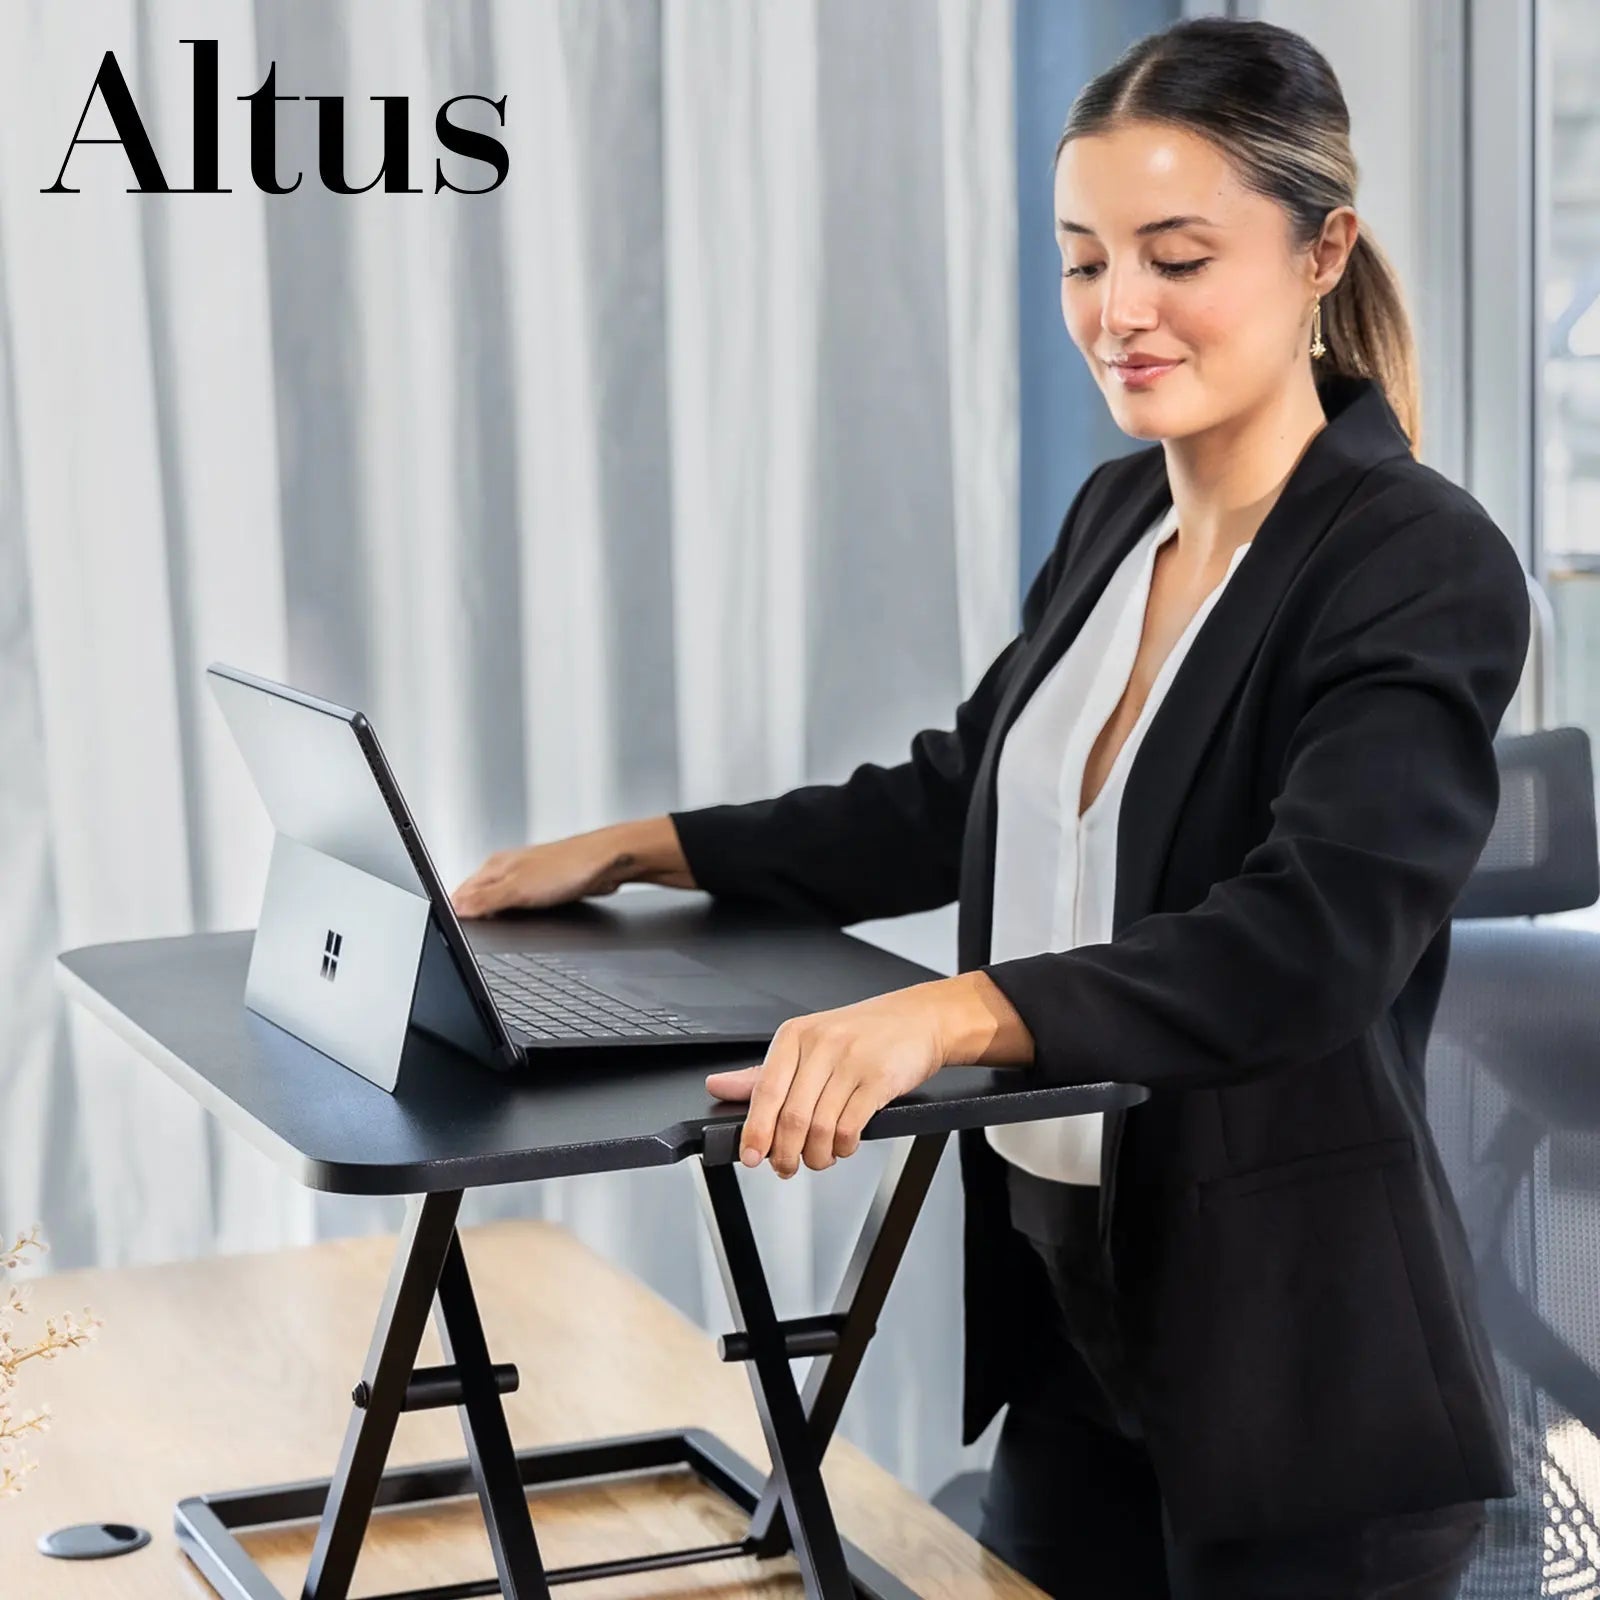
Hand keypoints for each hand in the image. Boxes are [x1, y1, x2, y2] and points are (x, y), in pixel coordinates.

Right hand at [451, 817, 695, 916]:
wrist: (608, 863)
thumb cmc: (571, 866)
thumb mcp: (519, 890)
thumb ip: (485, 900)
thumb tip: (457, 909)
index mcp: (495, 866)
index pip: (462, 892)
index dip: (455, 912)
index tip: (451, 930)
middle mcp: (509, 868)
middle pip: (478, 896)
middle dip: (473, 915)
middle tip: (469, 934)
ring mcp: (528, 877)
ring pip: (501, 901)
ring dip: (495, 915)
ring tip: (490, 929)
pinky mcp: (546, 887)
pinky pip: (523, 905)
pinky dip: (517, 915)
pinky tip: (521, 923)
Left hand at [704, 973, 1027, 1176]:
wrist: (920, 1018)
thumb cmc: (862, 1034)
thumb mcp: (807, 1044)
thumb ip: (763, 1072)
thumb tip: (718, 1087)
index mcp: (794, 1036)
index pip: (765, 1092)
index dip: (755, 1131)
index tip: (750, 1156)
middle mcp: (821, 1045)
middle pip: (792, 1116)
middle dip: (785, 1153)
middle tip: (786, 1167)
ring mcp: (852, 1061)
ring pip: (820, 1126)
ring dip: (817, 1155)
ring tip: (819, 1158)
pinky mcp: (880, 1078)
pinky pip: (851, 1126)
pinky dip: (844, 1146)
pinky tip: (844, 1146)